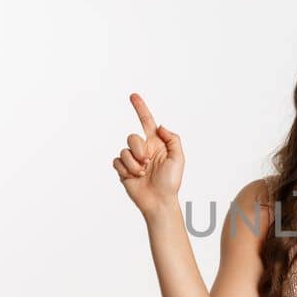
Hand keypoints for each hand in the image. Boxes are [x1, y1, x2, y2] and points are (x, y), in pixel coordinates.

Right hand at [111, 92, 183, 217]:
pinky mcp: (123, 169)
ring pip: (124, 151)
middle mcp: (143, 149)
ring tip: (143, 173)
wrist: (160, 201)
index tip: (133, 95)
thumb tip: (159, 126)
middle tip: (148, 163)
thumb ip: (172, 138)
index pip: (146, 121)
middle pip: (132, 137)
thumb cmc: (171, 181)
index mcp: (156, 143)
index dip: (140, 108)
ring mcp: (132, 159)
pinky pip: (117, 161)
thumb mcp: (178, 158)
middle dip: (139, 149)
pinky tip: (134, 177)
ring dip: (134, 164)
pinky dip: (126, 170)